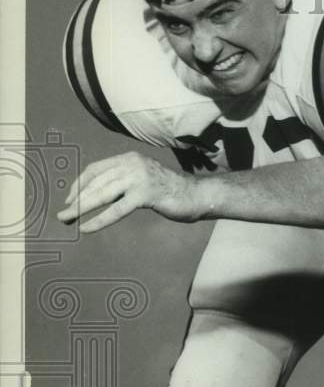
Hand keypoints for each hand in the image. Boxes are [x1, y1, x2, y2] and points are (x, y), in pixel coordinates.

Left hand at [57, 151, 199, 232]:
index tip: (69, 200)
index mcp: (129, 158)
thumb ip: (124, 182)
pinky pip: (116, 209)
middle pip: (95, 182)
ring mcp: (139, 178)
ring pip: (102, 194)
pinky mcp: (145, 194)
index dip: (79, 185)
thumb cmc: (172, 191)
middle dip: (76, 199)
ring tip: (68, 220)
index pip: (95, 169)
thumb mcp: (144, 180)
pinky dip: (99, 220)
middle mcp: (131, 164)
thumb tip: (99, 195)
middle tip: (62, 214)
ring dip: (81, 209)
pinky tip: (87, 227)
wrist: (199, 195)